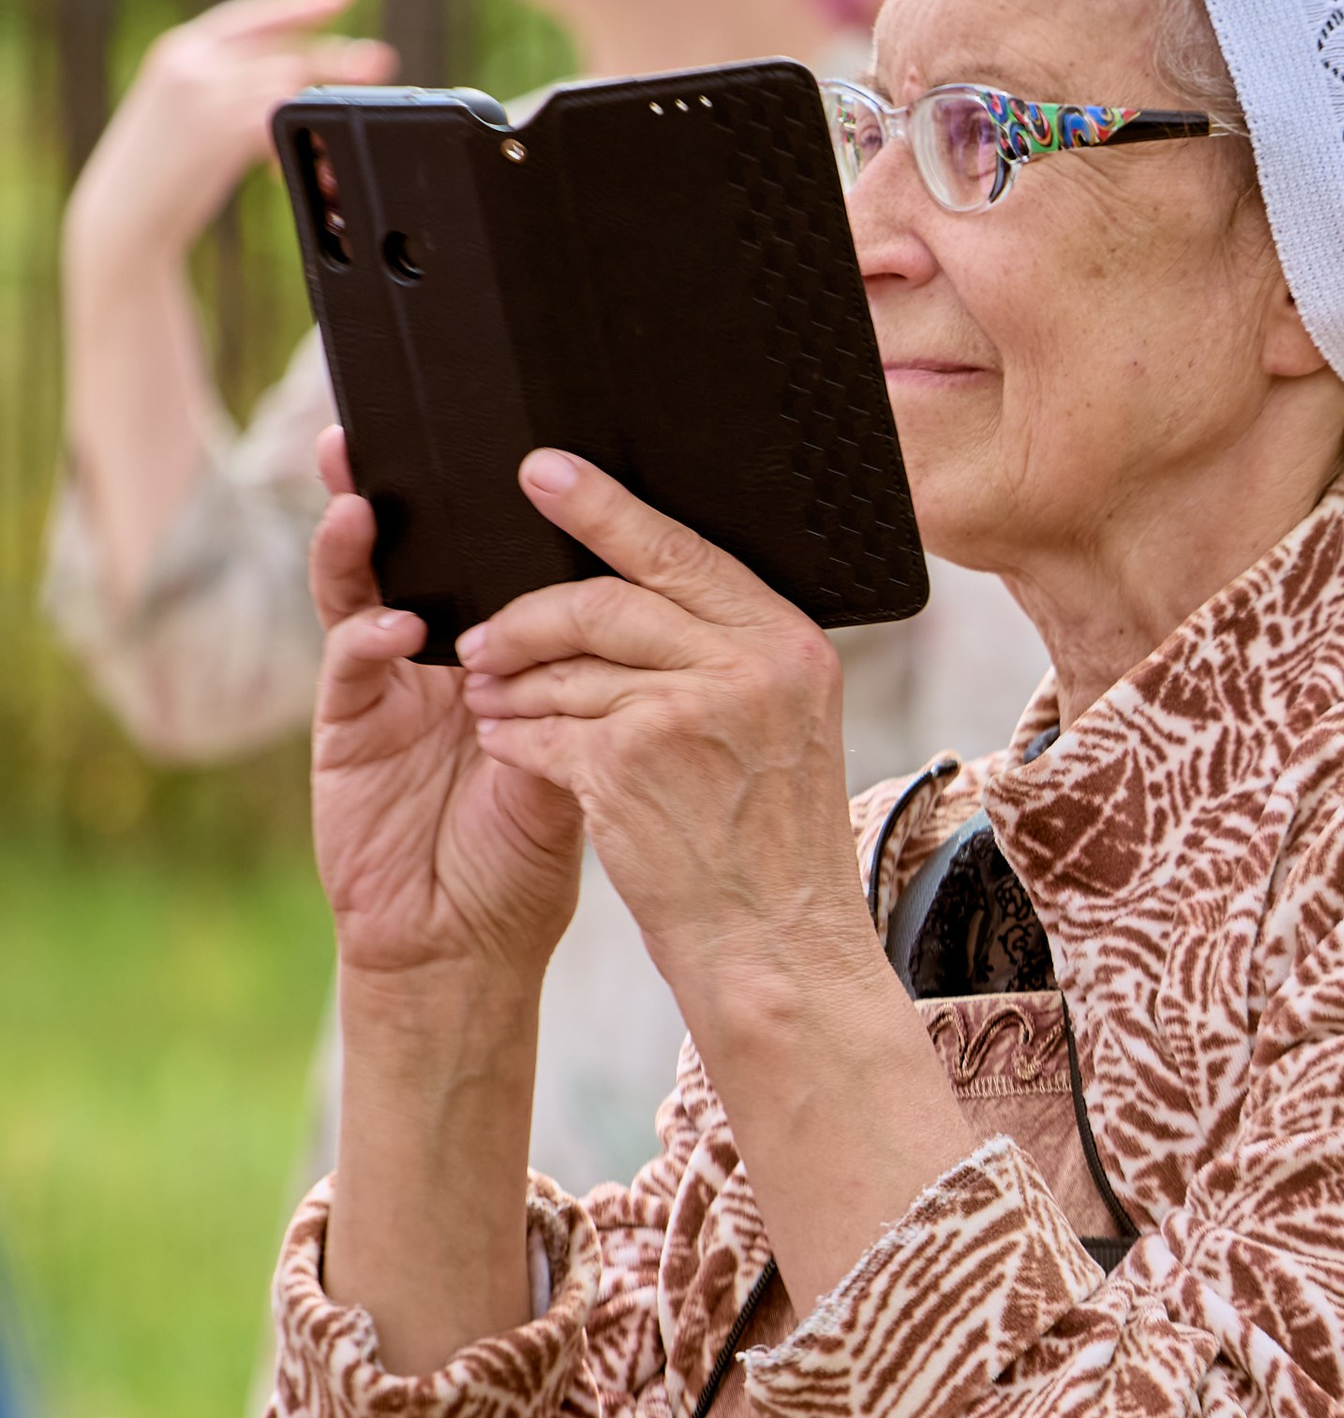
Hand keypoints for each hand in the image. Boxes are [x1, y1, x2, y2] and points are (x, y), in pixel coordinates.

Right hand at [64, 0, 393, 273]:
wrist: (123, 217)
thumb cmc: (159, 173)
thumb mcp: (181, 112)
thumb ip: (223, 87)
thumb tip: (288, 83)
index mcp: (180, 49)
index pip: (252, 16)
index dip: (301, 3)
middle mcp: (191, 63)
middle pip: (281, 49)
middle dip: (335, 56)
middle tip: (381, 60)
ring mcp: (204, 94)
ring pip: (288, 82)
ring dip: (329, 96)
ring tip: (364, 104)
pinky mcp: (219, 131)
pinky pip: (280, 119)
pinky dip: (304, 135)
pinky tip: (319, 153)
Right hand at [309, 428, 582, 995]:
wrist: (469, 941)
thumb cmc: (529, 849)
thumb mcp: (582, 758)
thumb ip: (594, 690)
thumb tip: (655, 618)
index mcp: (498, 648)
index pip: (486, 554)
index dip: (486, 500)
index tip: (503, 441)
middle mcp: (436, 650)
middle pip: (411, 550)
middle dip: (395, 486)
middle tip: (382, 423)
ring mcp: (384, 683)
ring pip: (359, 588)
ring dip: (356, 542)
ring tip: (364, 497)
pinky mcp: (346, 725)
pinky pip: (350, 665)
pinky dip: (368, 637)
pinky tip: (394, 623)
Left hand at [453, 453, 865, 1016]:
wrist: (777, 944)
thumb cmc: (770, 845)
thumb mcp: (780, 729)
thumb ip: (729, 657)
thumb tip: (643, 595)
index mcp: (789, 642)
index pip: (684, 552)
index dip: (605, 509)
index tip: (544, 472)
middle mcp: (747, 665)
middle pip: (611, 598)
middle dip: (532, 609)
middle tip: (480, 627)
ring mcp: (688, 711)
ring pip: (568, 665)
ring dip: (513, 681)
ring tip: (486, 694)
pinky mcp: (630, 763)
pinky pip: (546, 726)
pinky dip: (514, 735)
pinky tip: (504, 743)